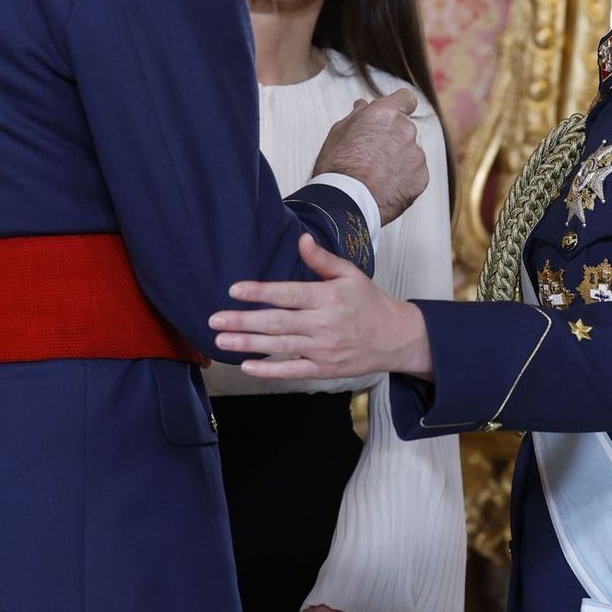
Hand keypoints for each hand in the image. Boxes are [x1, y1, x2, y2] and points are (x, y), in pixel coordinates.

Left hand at [212, 233, 433, 381]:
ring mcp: (323, 350)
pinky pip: (292, 371)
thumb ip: (322, 260)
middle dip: (243, 321)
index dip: (260, 292)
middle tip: (214, 320)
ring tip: (221, 341)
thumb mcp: (350, 274)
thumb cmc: (369, 303)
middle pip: (277, 322)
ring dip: (248, 344)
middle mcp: (323, 324)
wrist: (396, 338)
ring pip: (279, 347)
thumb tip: (300, 240)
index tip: (234, 290)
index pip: (288, 294)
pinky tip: (247, 366)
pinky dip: (269, 371)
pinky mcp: (324, 369)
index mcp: (328, 298)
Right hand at [313, 90, 427, 224]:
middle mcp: (406, 130)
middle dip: (393, 139)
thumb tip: (364, 105)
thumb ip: (358, 116)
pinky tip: (386, 187)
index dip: (400, 106)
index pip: (406, 98)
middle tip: (372, 157)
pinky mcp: (421, 178)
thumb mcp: (338, 132)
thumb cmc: (336, 167)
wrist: (345, 203)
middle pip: (405, 129)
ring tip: (377, 177)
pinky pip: (415, 174)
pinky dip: (404, 179)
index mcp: (385, 114)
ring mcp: (416, 155)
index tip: (396, 113)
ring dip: (399, 160)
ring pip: (410, 153)